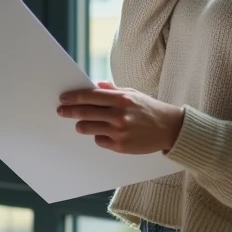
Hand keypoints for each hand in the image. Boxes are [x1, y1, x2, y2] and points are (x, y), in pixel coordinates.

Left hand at [57, 81, 183, 154]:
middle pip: (85, 113)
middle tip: (61, 111)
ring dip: (81, 125)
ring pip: (88, 128)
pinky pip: (99, 140)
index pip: (90, 96)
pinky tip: (104, 133)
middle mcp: (119, 115)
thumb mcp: (133, 94)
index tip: (63, 98)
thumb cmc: (149, 109)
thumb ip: (113, 90)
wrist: (170, 128)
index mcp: (121, 99)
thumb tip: (95, 85)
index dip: (73, 97)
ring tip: (81, 124)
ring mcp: (119, 131)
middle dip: (69, 111)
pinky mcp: (121, 146)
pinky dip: (99, 136)